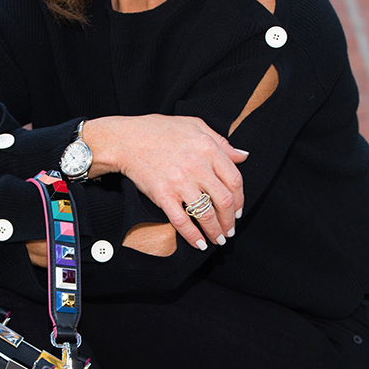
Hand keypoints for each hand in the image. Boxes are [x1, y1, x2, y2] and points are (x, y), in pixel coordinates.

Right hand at [83, 114, 247, 248]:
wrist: (125, 140)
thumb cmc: (158, 130)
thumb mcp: (195, 125)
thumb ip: (221, 141)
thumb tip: (243, 156)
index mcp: (208, 148)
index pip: (234, 180)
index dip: (240, 200)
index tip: (238, 211)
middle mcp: (197, 166)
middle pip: (224, 201)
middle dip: (230, 220)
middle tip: (230, 230)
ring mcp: (180, 182)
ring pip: (206, 214)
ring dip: (216, 231)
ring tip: (218, 240)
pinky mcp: (163, 195)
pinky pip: (182, 221)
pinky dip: (193, 236)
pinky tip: (199, 244)